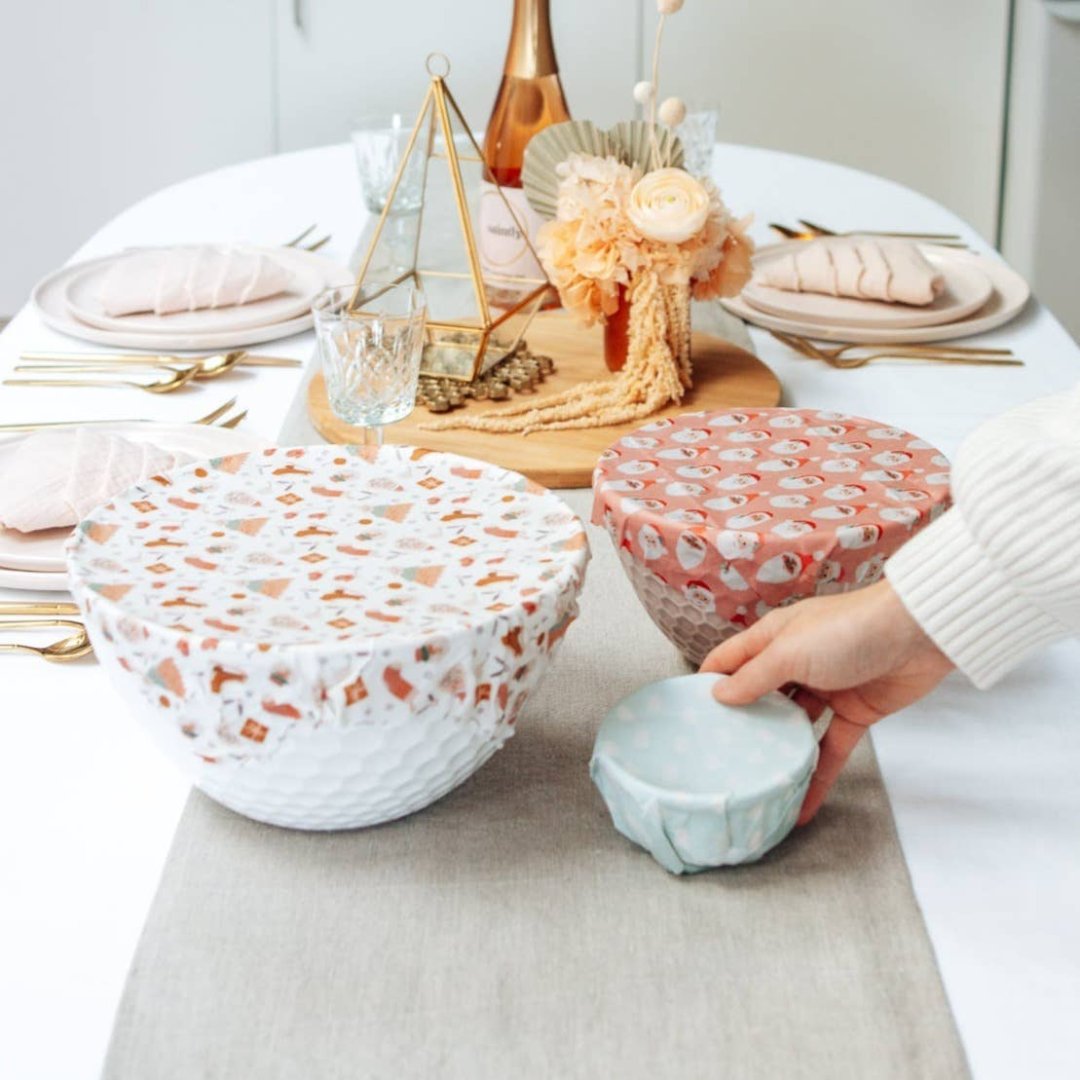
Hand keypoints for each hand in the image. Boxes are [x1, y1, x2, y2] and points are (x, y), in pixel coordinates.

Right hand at [699, 580, 953, 823]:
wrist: (919, 635)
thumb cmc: (849, 630)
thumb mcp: (790, 652)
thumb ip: (754, 677)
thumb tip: (719, 695)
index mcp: (775, 637)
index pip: (730, 660)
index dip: (708, 683)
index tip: (687, 715)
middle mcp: (796, 661)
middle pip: (760, 695)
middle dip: (742, 723)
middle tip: (716, 757)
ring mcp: (826, 688)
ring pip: (793, 726)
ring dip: (779, 751)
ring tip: (754, 782)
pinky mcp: (855, 713)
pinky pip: (829, 749)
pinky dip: (818, 776)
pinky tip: (802, 805)